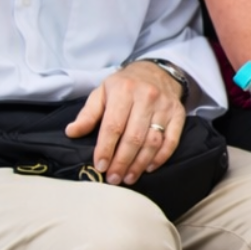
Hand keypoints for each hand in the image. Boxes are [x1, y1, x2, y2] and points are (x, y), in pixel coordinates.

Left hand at [67, 61, 185, 185]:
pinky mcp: (179, 114)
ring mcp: (165, 106)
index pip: (114, 125)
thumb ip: (88, 114)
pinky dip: (161, 157)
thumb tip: (72, 132)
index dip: (106, 148)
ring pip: (153, 142)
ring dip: (140, 164)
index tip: (100, 166)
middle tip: (114, 178)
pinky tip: (149, 167)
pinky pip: (171, 140)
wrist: (156, 71)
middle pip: (134, 137)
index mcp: (124, 91)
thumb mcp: (102, 92)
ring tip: (128, 177)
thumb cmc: (124, 85)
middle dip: (122, 161)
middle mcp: (147, 97)